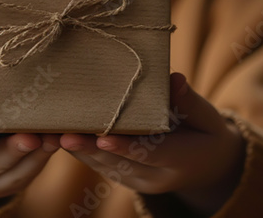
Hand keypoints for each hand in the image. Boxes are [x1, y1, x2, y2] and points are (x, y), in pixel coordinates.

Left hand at [59, 73, 244, 215]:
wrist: (208, 167)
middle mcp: (158, 178)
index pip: (151, 153)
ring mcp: (140, 182)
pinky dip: (82, 152)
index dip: (127, 146)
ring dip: (79, 151)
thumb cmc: (207, 134)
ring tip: (54, 133)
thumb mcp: (209, 119)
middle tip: (64, 135)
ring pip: (105, 167)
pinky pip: (101, 166)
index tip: (104, 137)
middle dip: (90, 149)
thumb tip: (174, 79)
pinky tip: (60, 136)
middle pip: (120, 162)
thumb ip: (190, 102)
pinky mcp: (126, 179)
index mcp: (182, 161)